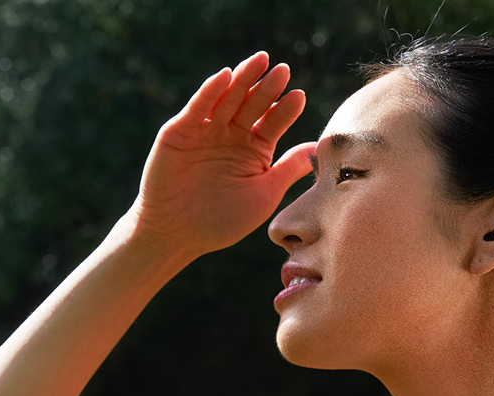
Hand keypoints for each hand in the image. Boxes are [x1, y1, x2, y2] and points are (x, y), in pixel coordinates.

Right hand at [129, 52, 315, 257]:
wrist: (175, 235)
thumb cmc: (222, 222)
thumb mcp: (263, 195)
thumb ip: (288, 169)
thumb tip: (318, 148)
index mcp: (254, 149)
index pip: (274, 122)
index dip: (285, 109)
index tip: (299, 96)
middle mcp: (231, 135)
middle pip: (253, 105)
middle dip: (266, 88)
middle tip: (282, 71)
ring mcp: (206, 131)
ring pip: (227, 99)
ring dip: (242, 79)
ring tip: (259, 61)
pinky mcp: (179, 131)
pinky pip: (197, 108)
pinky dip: (209, 91)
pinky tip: (225, 76)